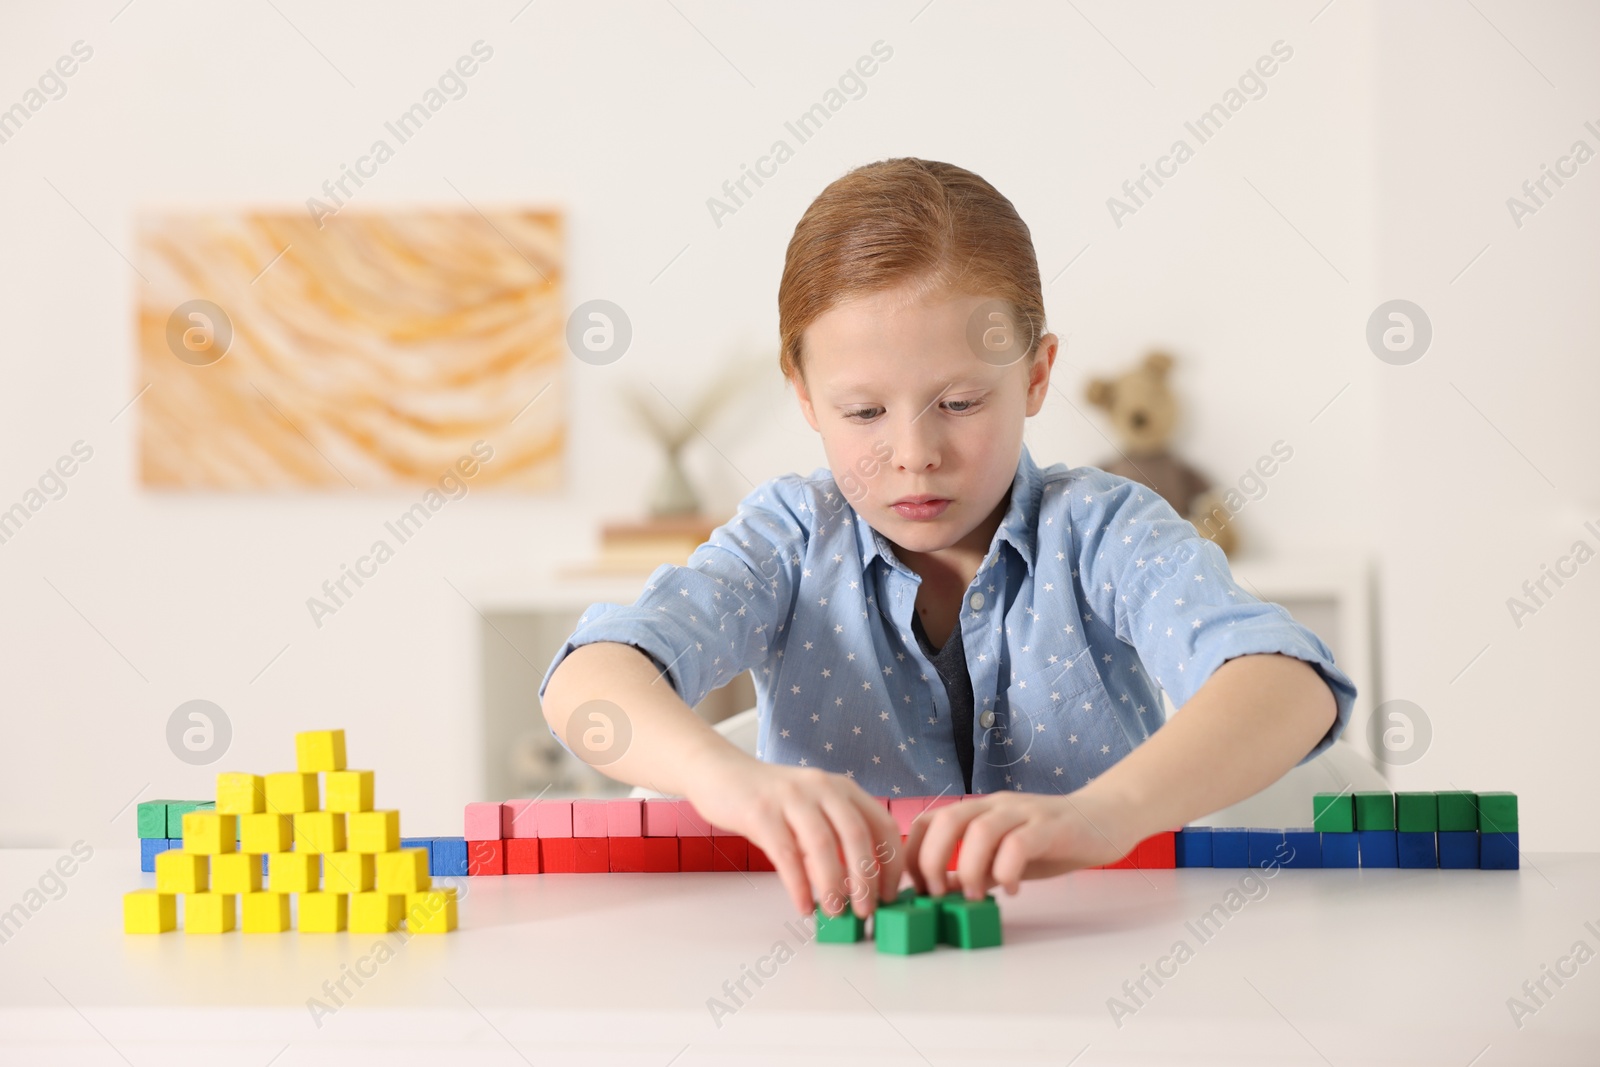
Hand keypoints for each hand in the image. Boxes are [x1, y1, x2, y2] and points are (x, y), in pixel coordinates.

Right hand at [686, 751, 906, 920]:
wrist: (720, 773)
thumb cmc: (770, 800)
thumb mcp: (811, 813)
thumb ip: (834, 842)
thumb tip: (857, 888)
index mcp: (842, 787)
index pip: (882, 824)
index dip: (892, 864)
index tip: (890, 895)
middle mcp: (821, 786)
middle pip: (857, 835)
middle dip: (866, 879)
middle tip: (867, 911)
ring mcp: (791, 796)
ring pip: (822, 844)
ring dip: (833, 884)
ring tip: (835, 912)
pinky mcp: (760, 811)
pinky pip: (786, 854)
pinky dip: (799, 885)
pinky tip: (803, 906)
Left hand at [903, 790, 1140, 898]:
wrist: (1106, 818)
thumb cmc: (1052, 841)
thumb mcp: (1005, 857)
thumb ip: (977, 869)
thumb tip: (942, 891)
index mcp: (980, 811)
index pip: (931, 820)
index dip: (915, 854)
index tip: (917, 889)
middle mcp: (996, 806)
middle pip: (948, 820)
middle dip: (932, 860)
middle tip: (939, 896)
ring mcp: (1024, 813)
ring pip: (981, 829)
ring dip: (969, 868)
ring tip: (977, 897)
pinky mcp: (1052, 827)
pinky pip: (1020, 843)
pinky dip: (1009, 869)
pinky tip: (1014, 890)